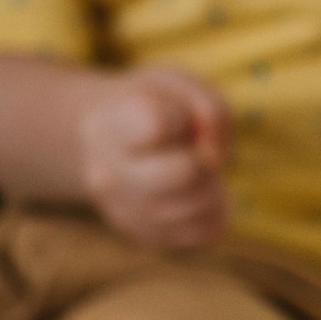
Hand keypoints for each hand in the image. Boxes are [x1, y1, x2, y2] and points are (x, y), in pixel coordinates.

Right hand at [78, 66, 229, 248]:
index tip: (170, 120)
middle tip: (191, 149)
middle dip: (202, 157)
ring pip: (197, 207)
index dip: (179, 119)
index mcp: (111, 125)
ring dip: (211, 184)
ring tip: (192, 168)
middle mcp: (109, 174)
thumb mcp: (176, 85)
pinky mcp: (147, 235)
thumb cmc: (151, 107)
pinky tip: (195, 192)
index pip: (156, 125)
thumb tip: (215, 157)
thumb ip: (207, 108)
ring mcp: (124, 210)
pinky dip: (215, 209)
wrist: (105, 143)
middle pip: (184, 174)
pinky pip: (205, 230)